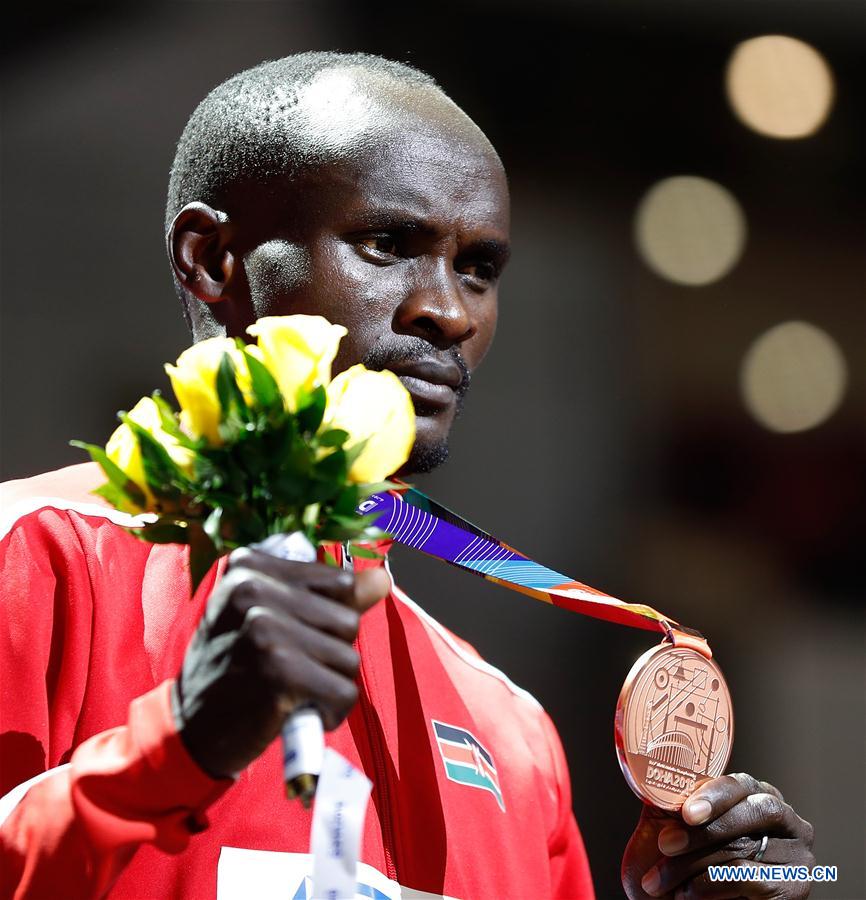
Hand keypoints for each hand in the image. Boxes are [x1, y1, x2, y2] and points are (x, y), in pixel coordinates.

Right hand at [172, 544, 389, 777]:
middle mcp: (252, 590)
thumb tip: (382, 578)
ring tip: (290, 690)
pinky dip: (330, 712)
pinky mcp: (278, 674)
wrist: (189, 728)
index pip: (340, 581)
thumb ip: (327, 595)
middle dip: (330, 652)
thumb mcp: (270, 614)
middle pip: (348, 619)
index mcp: (249, 564)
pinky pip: (344, 692)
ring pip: (349, 657)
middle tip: (288, 668)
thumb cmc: (237, 664)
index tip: (293, 634)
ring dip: (329, 684)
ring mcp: (264, 630)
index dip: (330, 616)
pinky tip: (297, 713)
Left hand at [622, 773, 814, 898]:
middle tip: (665, 845)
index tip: (686, 813)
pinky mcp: (796, 888)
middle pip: (748, 816)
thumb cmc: (684, 863)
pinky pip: (751, 881)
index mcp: (759, 794)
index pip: (741, 785)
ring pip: (743, 850)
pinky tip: (687, 894)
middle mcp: (788, 821)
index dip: (714, 796)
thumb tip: (648, 770)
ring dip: (693, 865)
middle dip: (700, 833)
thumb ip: (673, 800)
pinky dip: (712, 886)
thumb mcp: (676, 825)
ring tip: (660, 878)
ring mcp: (798, 855)